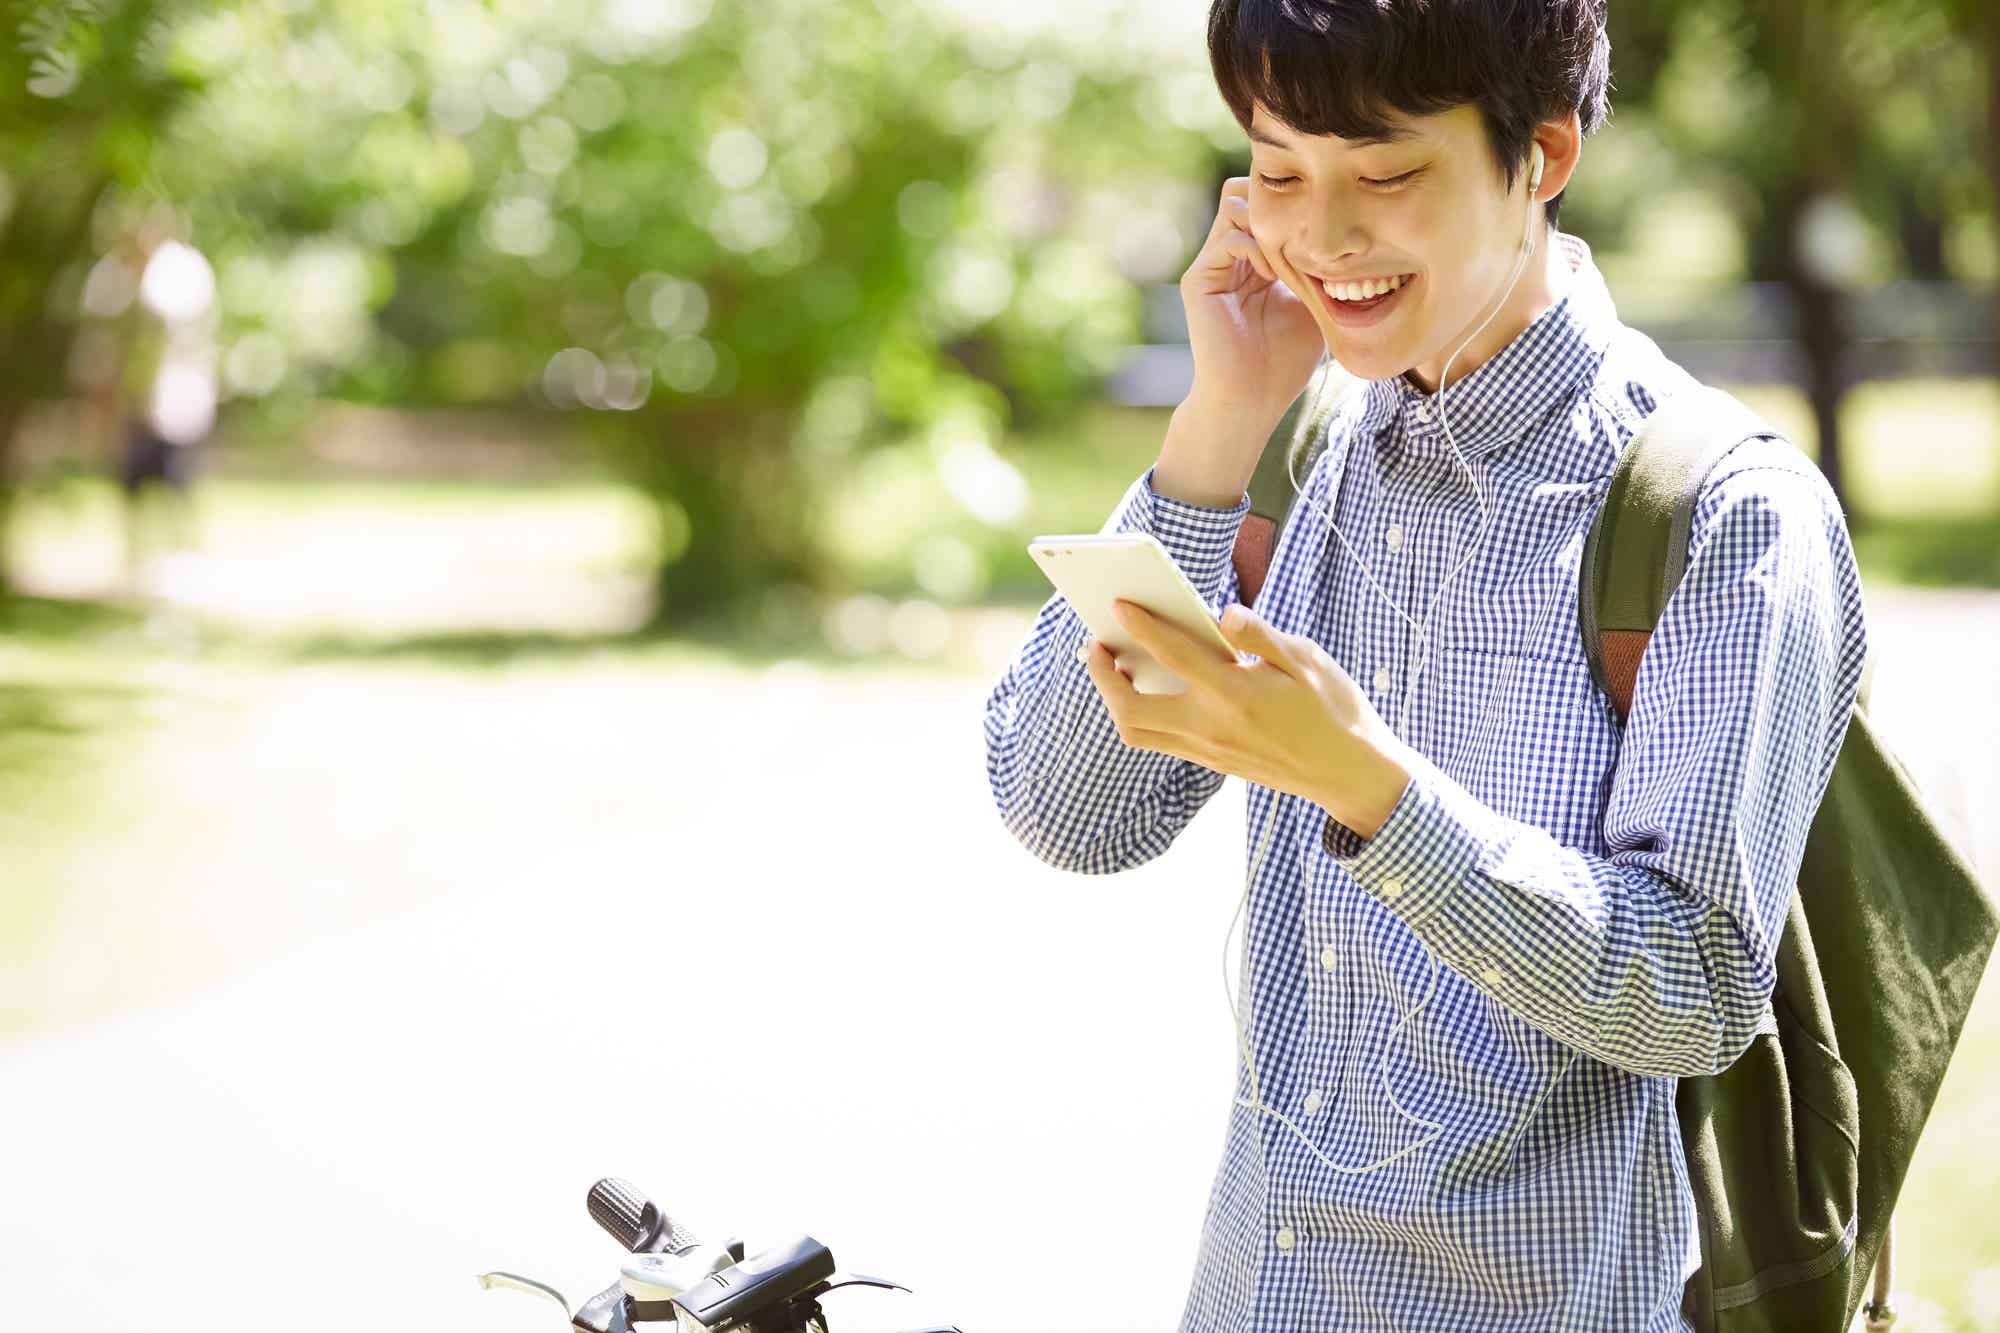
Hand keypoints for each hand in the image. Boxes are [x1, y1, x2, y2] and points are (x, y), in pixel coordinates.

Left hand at [1080, 599, 1413, 838]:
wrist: (1351, 774)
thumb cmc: (1335, 709)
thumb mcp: (1307, 660)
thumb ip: (1260, 634)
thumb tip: (1223, 613)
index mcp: (1235, 694)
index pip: (1173, 654)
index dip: (1141, 626)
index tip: (1119, 605)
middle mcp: (1212, 728)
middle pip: (1131, 709)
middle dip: (1102, 676)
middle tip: (1096, 644)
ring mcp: (1208, 751)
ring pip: (1137, 732)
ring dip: (1115, 699)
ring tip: (1113, 664)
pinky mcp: (1212, 762)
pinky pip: (1158, 739)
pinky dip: (1140, 713)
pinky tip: (1146, 686)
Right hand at [1180, 177, 1326, 427]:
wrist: (1251, 399)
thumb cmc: (1285, 361)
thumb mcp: (1314, 304)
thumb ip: (1319, 267)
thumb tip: (1349, 236)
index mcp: (1255, 259)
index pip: (1268, 203)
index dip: (1295, 200)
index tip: (1327, 219)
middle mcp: (1230, 256)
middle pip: (1247, 190)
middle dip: (1279, 201)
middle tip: (1307, 229)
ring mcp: (1212, 265)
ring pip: (1235, 203)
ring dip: (1268, 223)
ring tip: (1289, 256)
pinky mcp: (1199, 280)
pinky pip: (1227, 238)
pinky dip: (1255, 248)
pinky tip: (1272, 276)